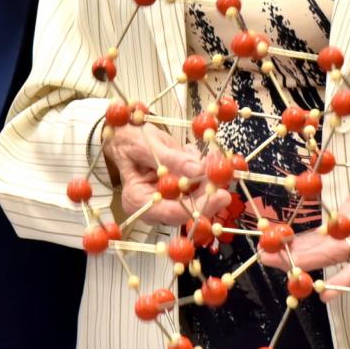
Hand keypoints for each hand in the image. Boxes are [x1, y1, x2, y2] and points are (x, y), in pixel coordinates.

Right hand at [103, 123, 230, 226]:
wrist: (125, 135)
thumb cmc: (129, 140)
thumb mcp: (147, 146)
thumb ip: (172, 160)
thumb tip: (198, 171)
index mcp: (138, 200)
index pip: (172, 213)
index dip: (198, 206)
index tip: (220, 195)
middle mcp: (153, 206)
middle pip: (188, 209)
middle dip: (209, 190)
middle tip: (224, 171)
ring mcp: (166, 199)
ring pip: (196, 198)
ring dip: (209, 178)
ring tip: (212, 157)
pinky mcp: (177, 190)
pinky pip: (196, 186)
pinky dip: (204, 171)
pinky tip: (200, 154)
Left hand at [260, 143, 349, 298]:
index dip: (349, 276)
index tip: (326, 293)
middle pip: (337, 256)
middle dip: (305, 262)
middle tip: (273, 262)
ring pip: (327, 248)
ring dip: (298, 253)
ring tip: (268, 255)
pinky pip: (326, 234)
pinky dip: (305, 239)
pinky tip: (284, 242)